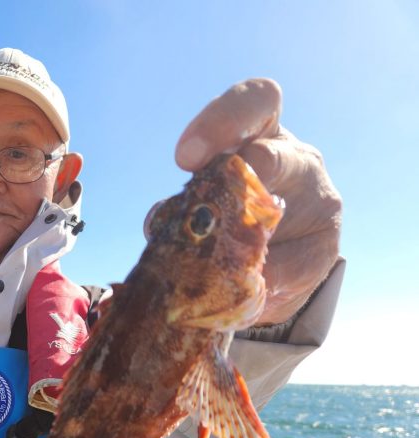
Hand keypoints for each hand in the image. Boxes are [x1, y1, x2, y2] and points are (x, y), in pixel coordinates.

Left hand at [174, 79, 341, 324]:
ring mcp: (315, 198)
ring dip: (243, 242)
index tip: (185, 158)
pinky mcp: (324, 246)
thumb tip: (160, 223)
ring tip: (216, 263)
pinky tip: (241, 288)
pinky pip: (290, 266)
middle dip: (239, 182)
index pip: (257, 101)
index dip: (223, 120)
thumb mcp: (200, 202)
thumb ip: (179, 206)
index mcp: (259, 133)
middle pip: (273, 155)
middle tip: (209, 211)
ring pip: (283, 211)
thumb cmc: (223, 219)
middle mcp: (292, 158)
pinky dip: (259, 281)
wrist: (267, 267)